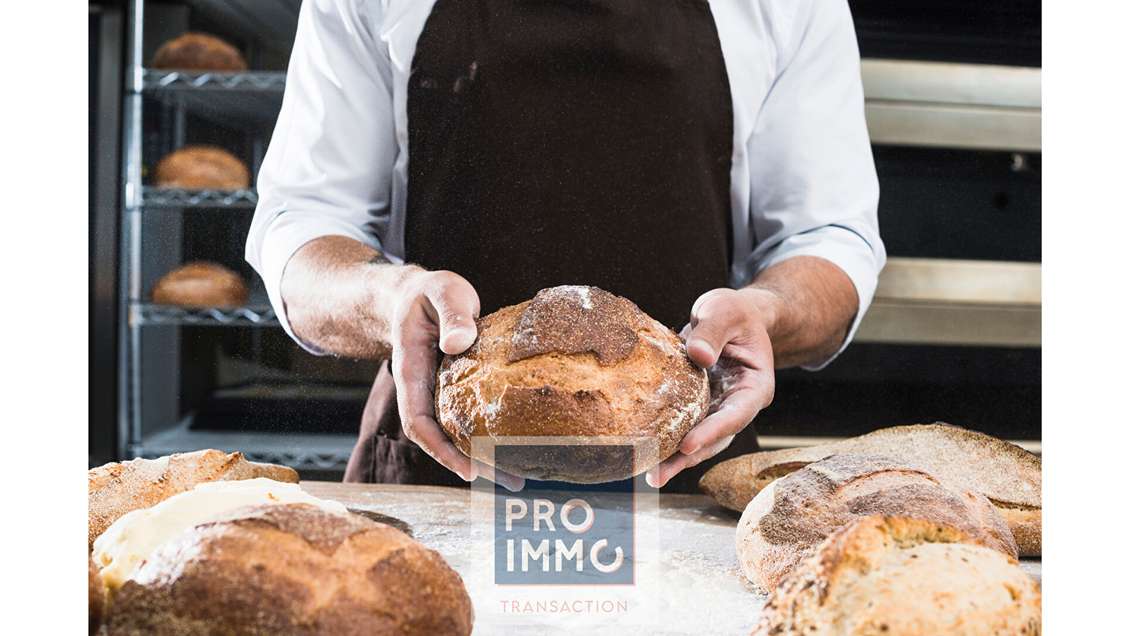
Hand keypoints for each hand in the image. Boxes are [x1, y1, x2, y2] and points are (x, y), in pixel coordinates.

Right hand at [387, 268, 523, 490]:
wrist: (417, 294)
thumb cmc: (430, 292)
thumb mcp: (442, 291)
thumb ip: (452, 314)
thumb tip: (457, 344)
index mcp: (412, 372)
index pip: (419, 422)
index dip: (441, 450)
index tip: (469, 468)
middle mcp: (423, 391)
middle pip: (440, 439)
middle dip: (472, 465)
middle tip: (511, 481)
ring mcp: (438, 394)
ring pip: (455, 434)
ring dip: (483, 457)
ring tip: (519, 476)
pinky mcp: (455, 391)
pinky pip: (468, 420)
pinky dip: (488, 437)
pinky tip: (515, 446)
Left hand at [646, 288, 776, 487]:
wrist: (732, 316)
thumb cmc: (735, 313)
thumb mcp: (726, 311)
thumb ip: (713, 331)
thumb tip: (699, 356)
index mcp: (755, 387)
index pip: (735, 415)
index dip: (711, 432)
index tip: (687, 445)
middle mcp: (738, 405)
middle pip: (716, 438)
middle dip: (688, 458)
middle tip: (658, 475)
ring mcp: (718, 408)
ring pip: (699, 439)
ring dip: (675, 458)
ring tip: (649, 475)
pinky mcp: (699, 406)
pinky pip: (684, 426)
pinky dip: (667, 439)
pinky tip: (645, 452)